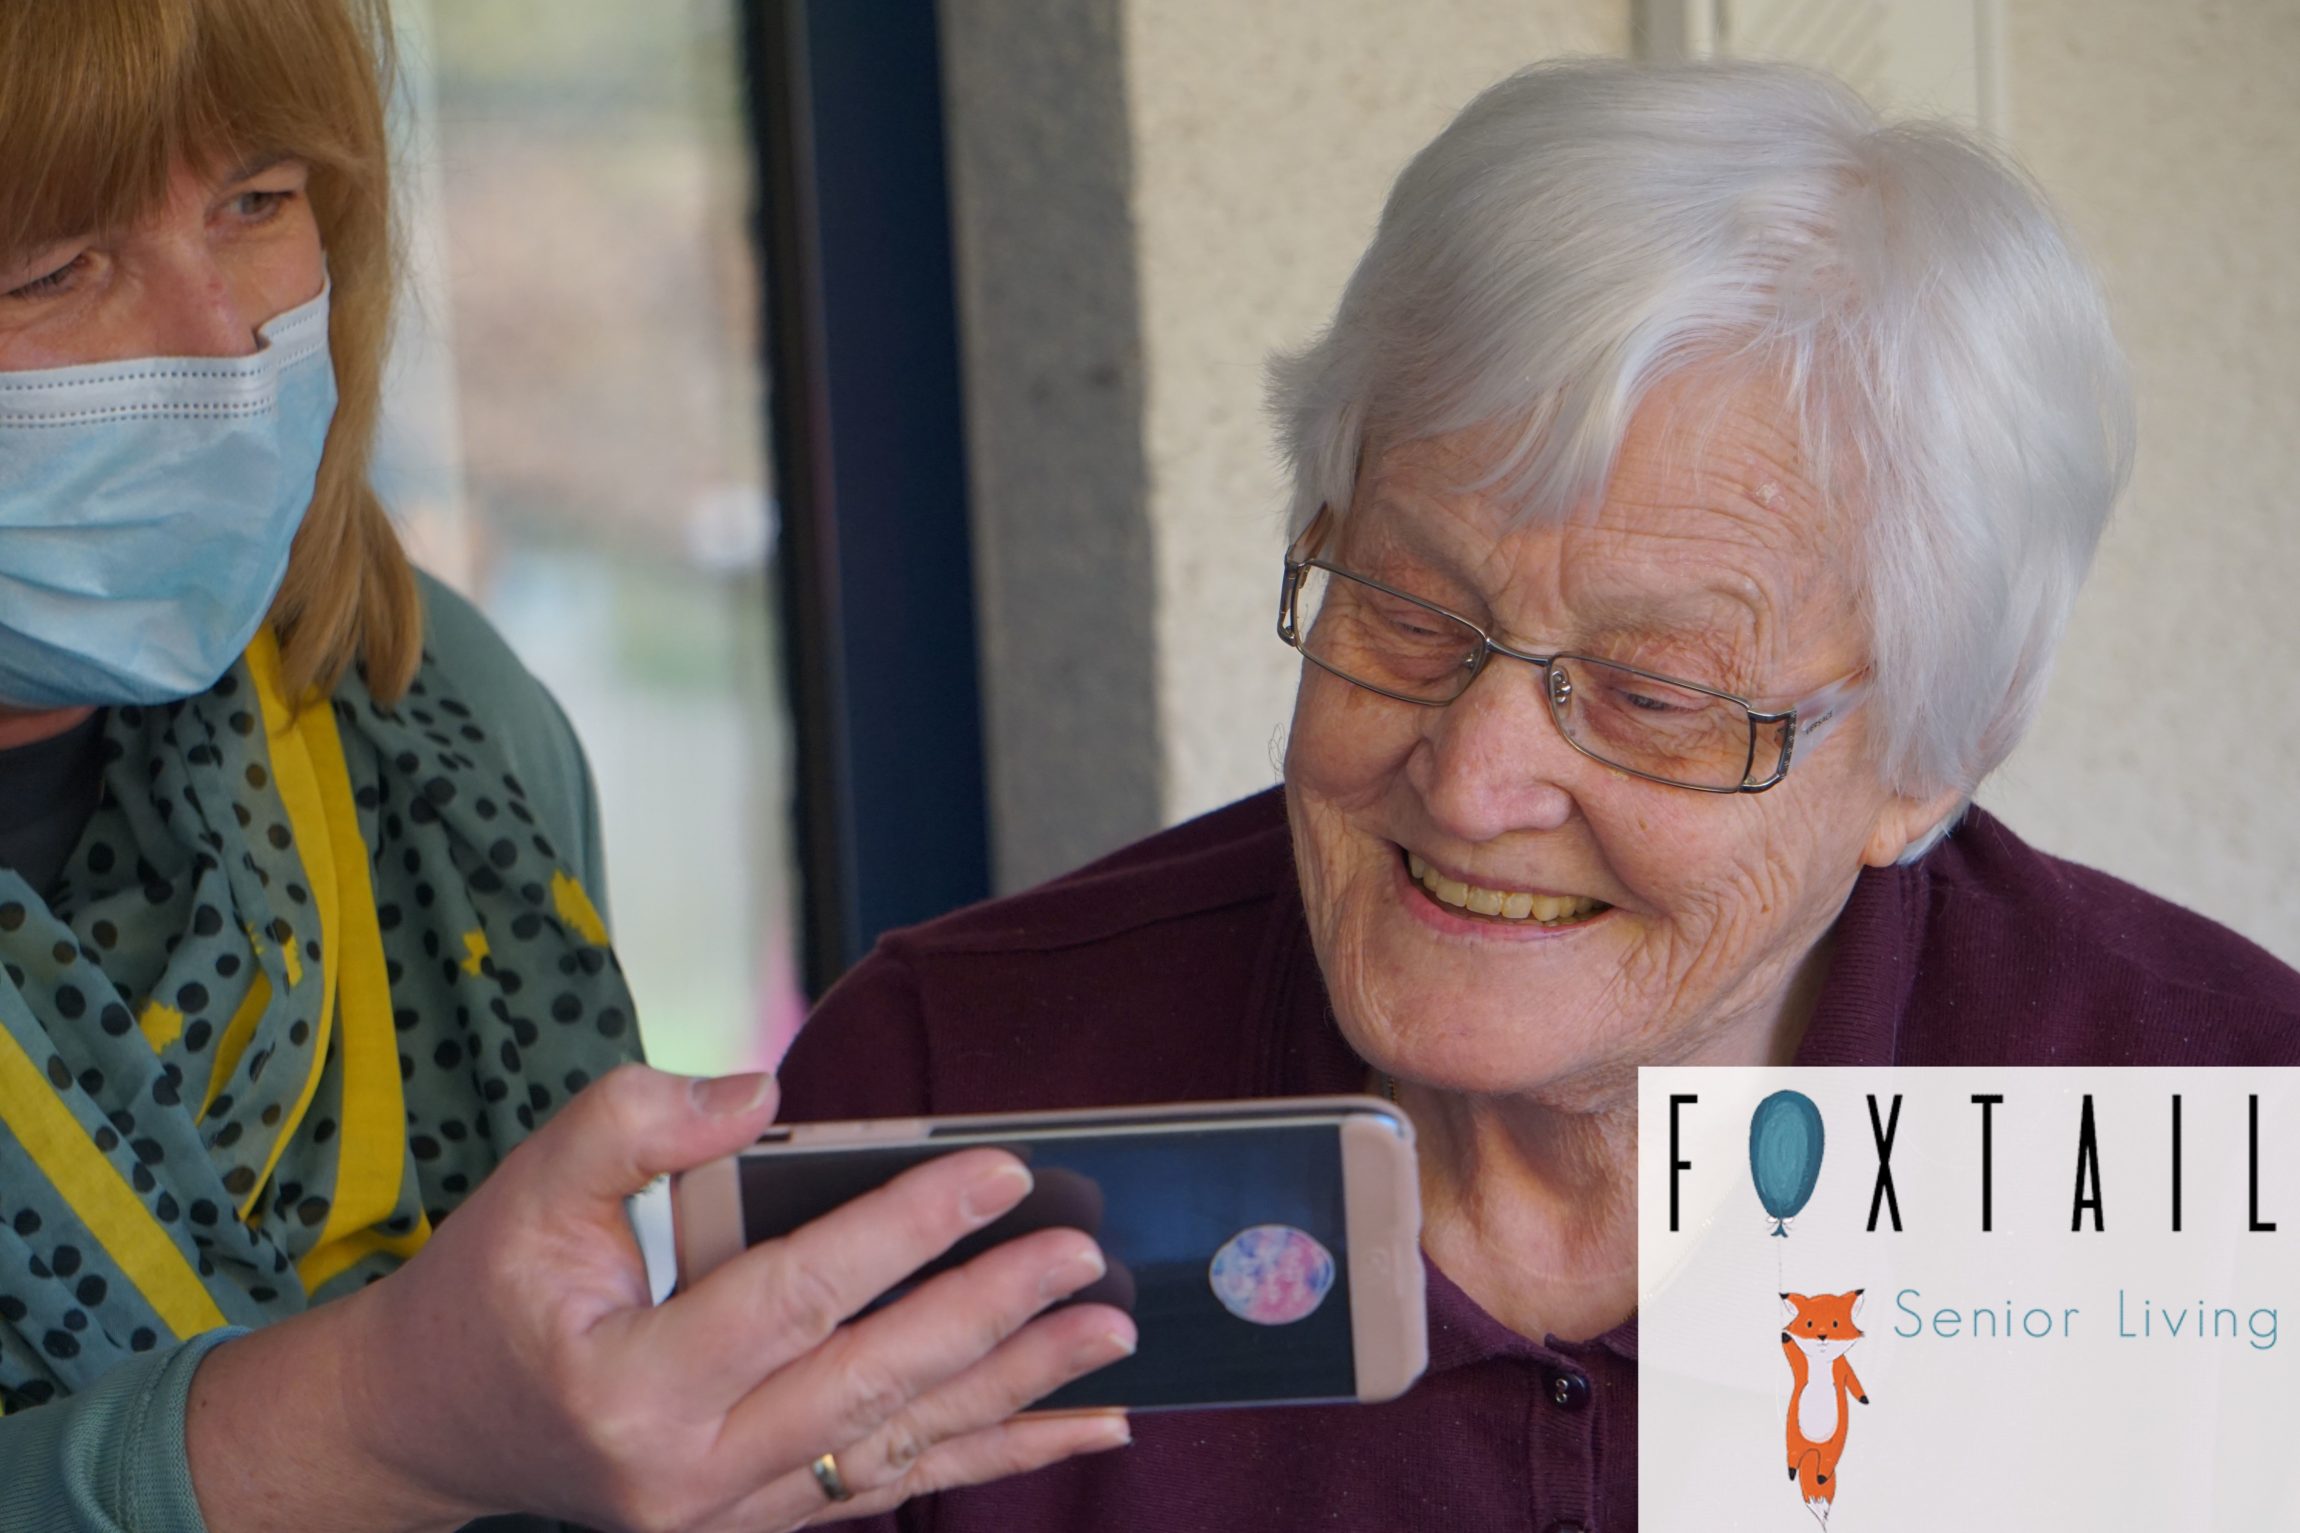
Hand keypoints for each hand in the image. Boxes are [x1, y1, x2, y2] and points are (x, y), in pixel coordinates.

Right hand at [195, 1064, 1134, 1532]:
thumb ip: (637, 1121)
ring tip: (1109, 1341)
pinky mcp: (757, 1521)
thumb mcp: (529, 1185)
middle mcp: (687, 1472)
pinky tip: (1074, 1428)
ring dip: (1018, 1393)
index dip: (907, 1226)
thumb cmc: (486, 1294)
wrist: (430, 1428)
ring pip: (899, 1447)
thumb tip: (765, 1090)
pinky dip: (987, 1455)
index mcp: (631, 1384)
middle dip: (992, 1316)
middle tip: (1086, 1259)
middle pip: (872, 1383)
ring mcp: (727, 1515)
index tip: (1002, 1171)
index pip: (798, 1293)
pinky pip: (889, 1484)